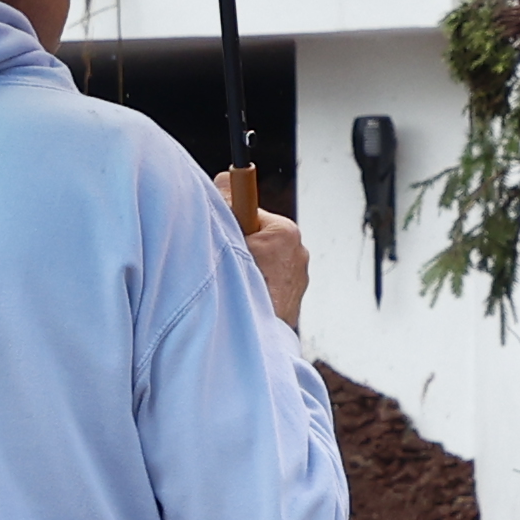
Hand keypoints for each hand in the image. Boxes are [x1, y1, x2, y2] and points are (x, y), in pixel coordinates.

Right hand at [233, 183, 310, 326]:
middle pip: (258, 237)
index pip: (250, 212)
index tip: (221, 231)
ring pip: (263, 263)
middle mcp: (299, 253)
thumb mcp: (227, 239)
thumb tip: (227, 178)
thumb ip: (226, 203)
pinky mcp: (294, 300)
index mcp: (286, 233)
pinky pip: (270, 284)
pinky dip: (257, 288)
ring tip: (234, 287)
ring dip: (248, 270)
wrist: (260, 341)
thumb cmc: (242, 290)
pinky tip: (245, 301)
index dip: (230, 222)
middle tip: (224, 265)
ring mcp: (299, 278)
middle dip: (240, 248)